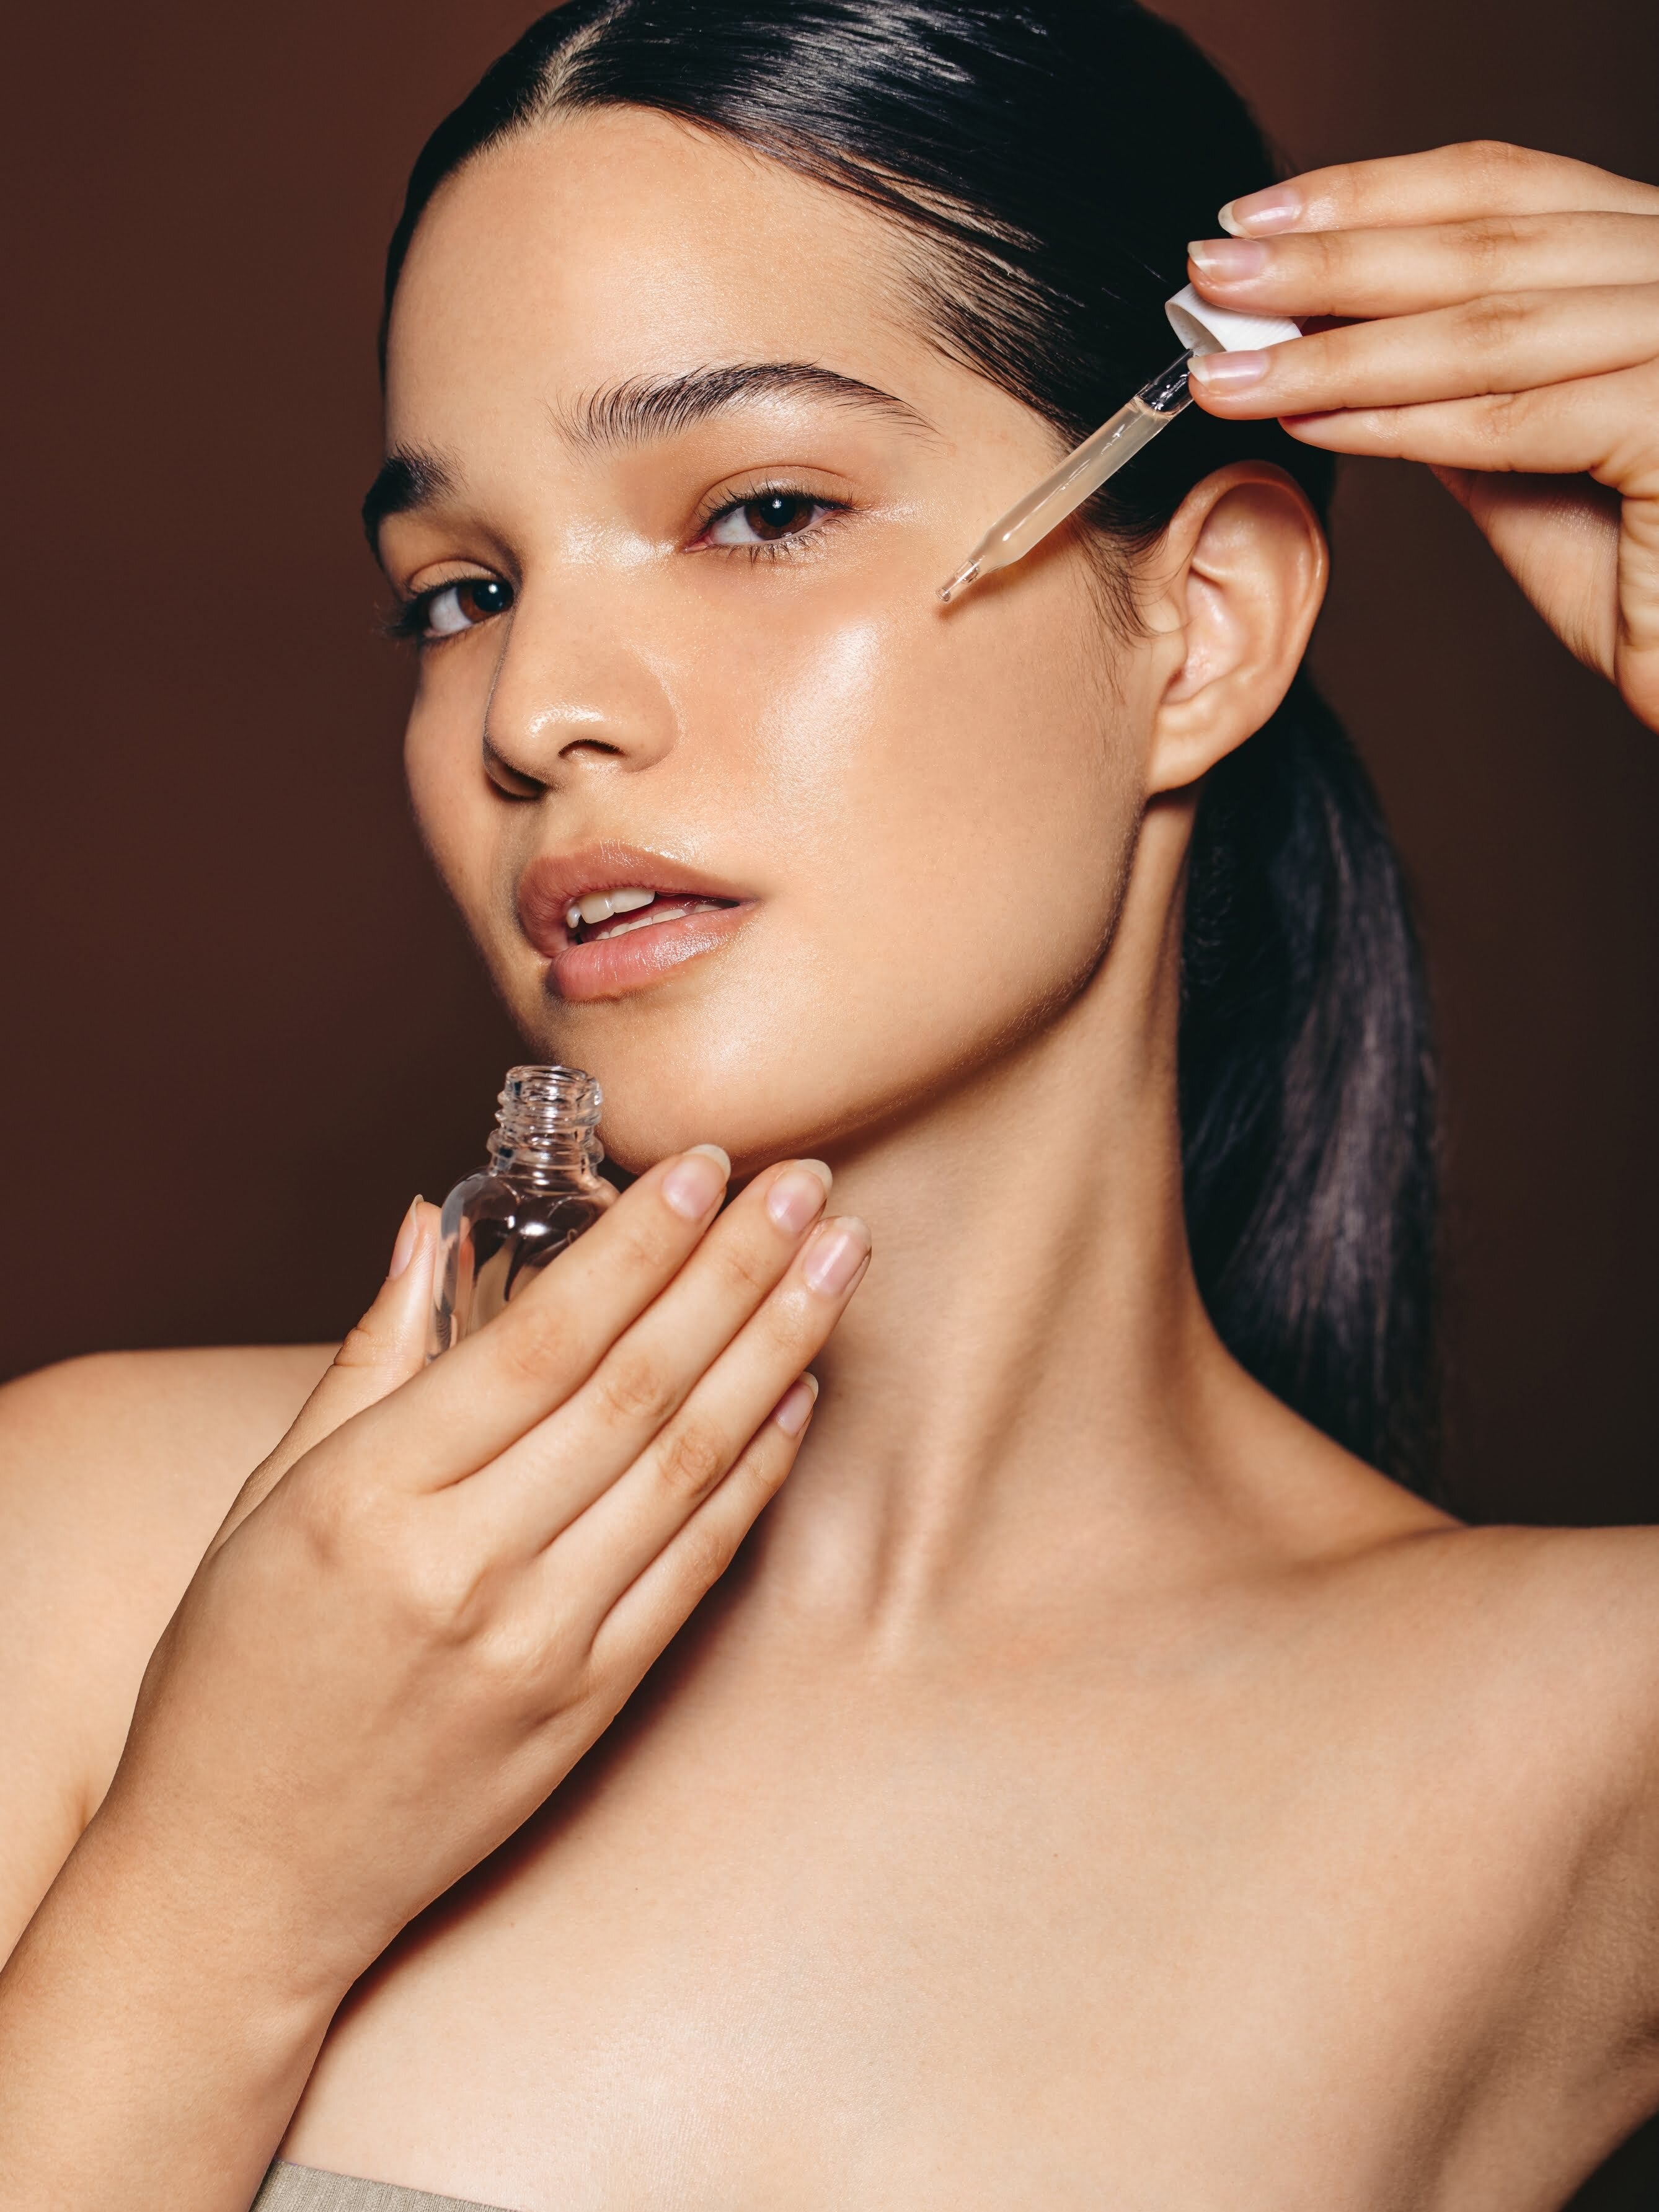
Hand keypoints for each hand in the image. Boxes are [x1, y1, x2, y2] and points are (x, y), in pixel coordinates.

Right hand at [89, 1148, 867, 1998]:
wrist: (242, 1881)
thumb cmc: (236, 1674)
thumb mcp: (265, 1499)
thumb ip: (368, 1358)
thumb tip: (426, 1224)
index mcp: (370, 1496)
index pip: (541, 1338)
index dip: (639, 1243)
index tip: (706, 1164)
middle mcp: (466, 1565)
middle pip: (638, 1386)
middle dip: (738, 1269)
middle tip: (810, 1181)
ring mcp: (539, 1642)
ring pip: (689, 1462)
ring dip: (777, 1347)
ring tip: (841, 1259)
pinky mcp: (587, 1705)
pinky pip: (696, 1563)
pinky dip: (758, 1469)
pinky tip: (802, 1388)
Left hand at [1183, 141, 1658, 732]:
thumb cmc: (1640, 570)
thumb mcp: (1533, 457)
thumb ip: (1465, 386)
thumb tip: (1349, 347)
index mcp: (1652, 256)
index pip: (1504, 189)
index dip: (1371, 196)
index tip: (1256, 222)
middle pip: (1486, 242)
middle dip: (1330, 260)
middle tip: (1208, 276)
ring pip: (1487, 330)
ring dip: (1336, 349)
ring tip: (1227, 369)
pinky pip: (1512, 419)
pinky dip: (1400, 422)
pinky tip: (1311, 421)